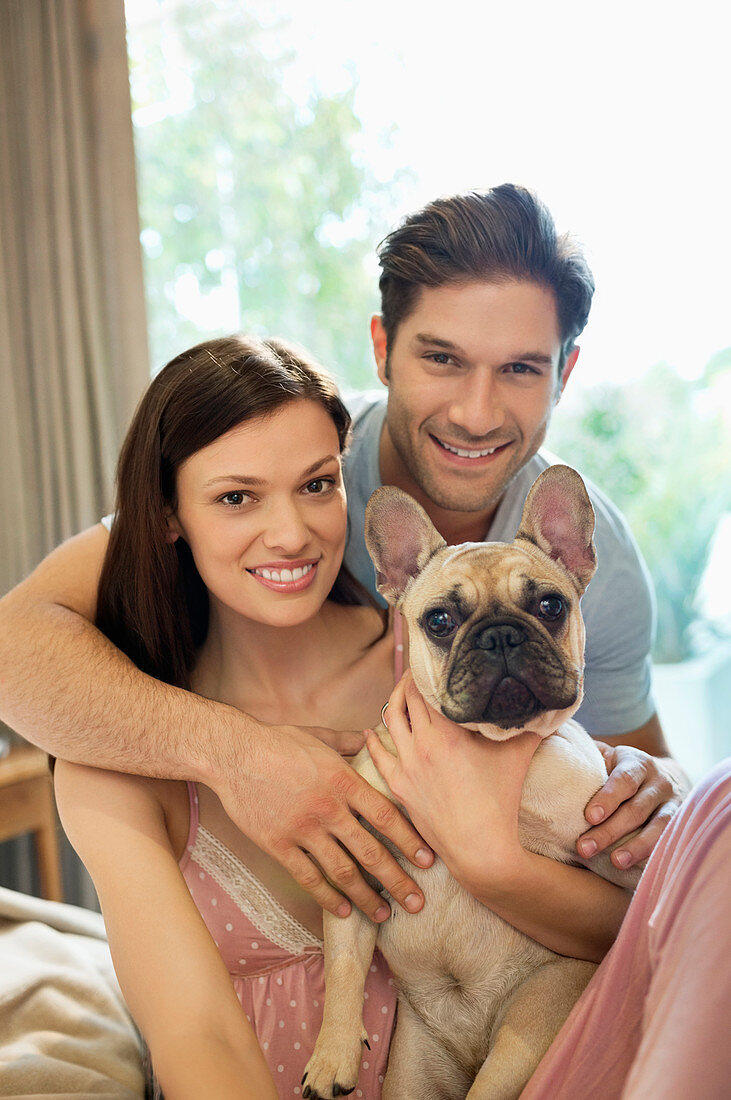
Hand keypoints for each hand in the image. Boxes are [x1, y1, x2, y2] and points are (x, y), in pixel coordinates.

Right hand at [212, 719, 433, 922]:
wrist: (233, 754)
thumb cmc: (277, 742)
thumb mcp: (319, 736)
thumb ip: (348, 742)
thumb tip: (370, 737)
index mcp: (342, 780)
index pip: (386, 816)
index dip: (410, 840)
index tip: (428, 860)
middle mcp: (328, 808)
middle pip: (370, 851)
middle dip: (397, 879)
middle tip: (416, 902)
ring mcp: (303, 829)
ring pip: (342, 871)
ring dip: (366, 896)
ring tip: (384, 913)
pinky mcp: (278, 844)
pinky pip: (308, 877)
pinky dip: (327, 897)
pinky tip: (342, 910)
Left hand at [366, 671, 540, 893]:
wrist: (480, 848)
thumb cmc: (501, 801)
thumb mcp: (519, 757)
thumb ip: (533, 726)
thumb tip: (552, 705)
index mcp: (447, 732)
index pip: (428, 688)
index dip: (428, 669)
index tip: (431, 656)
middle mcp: (421, 744)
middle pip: (406, 699)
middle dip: (411, 680)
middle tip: (417, 668)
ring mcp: (407, 765)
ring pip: (390, 721)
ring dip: (394, 702)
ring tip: (401, 690)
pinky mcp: (399, 786)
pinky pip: (379, 755)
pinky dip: (372, 739)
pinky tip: (369, 731)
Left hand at [577, 742, 684, 868]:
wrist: (663, 777)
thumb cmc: (620, 771)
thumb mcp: (606, 757)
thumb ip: (584, 755)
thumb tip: (547, 742)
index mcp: (636, 762)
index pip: (624, 780)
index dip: (607, 798)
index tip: (589, 817)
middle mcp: (659, 782)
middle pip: (636, 808)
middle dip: (610, 830)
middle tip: (585, 848)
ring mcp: (673, 804)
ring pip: (658, 827)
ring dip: (636, 847)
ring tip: (615, 862)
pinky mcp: (680, 824)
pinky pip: (670, 840)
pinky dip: (655, 854)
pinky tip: (638, 869)